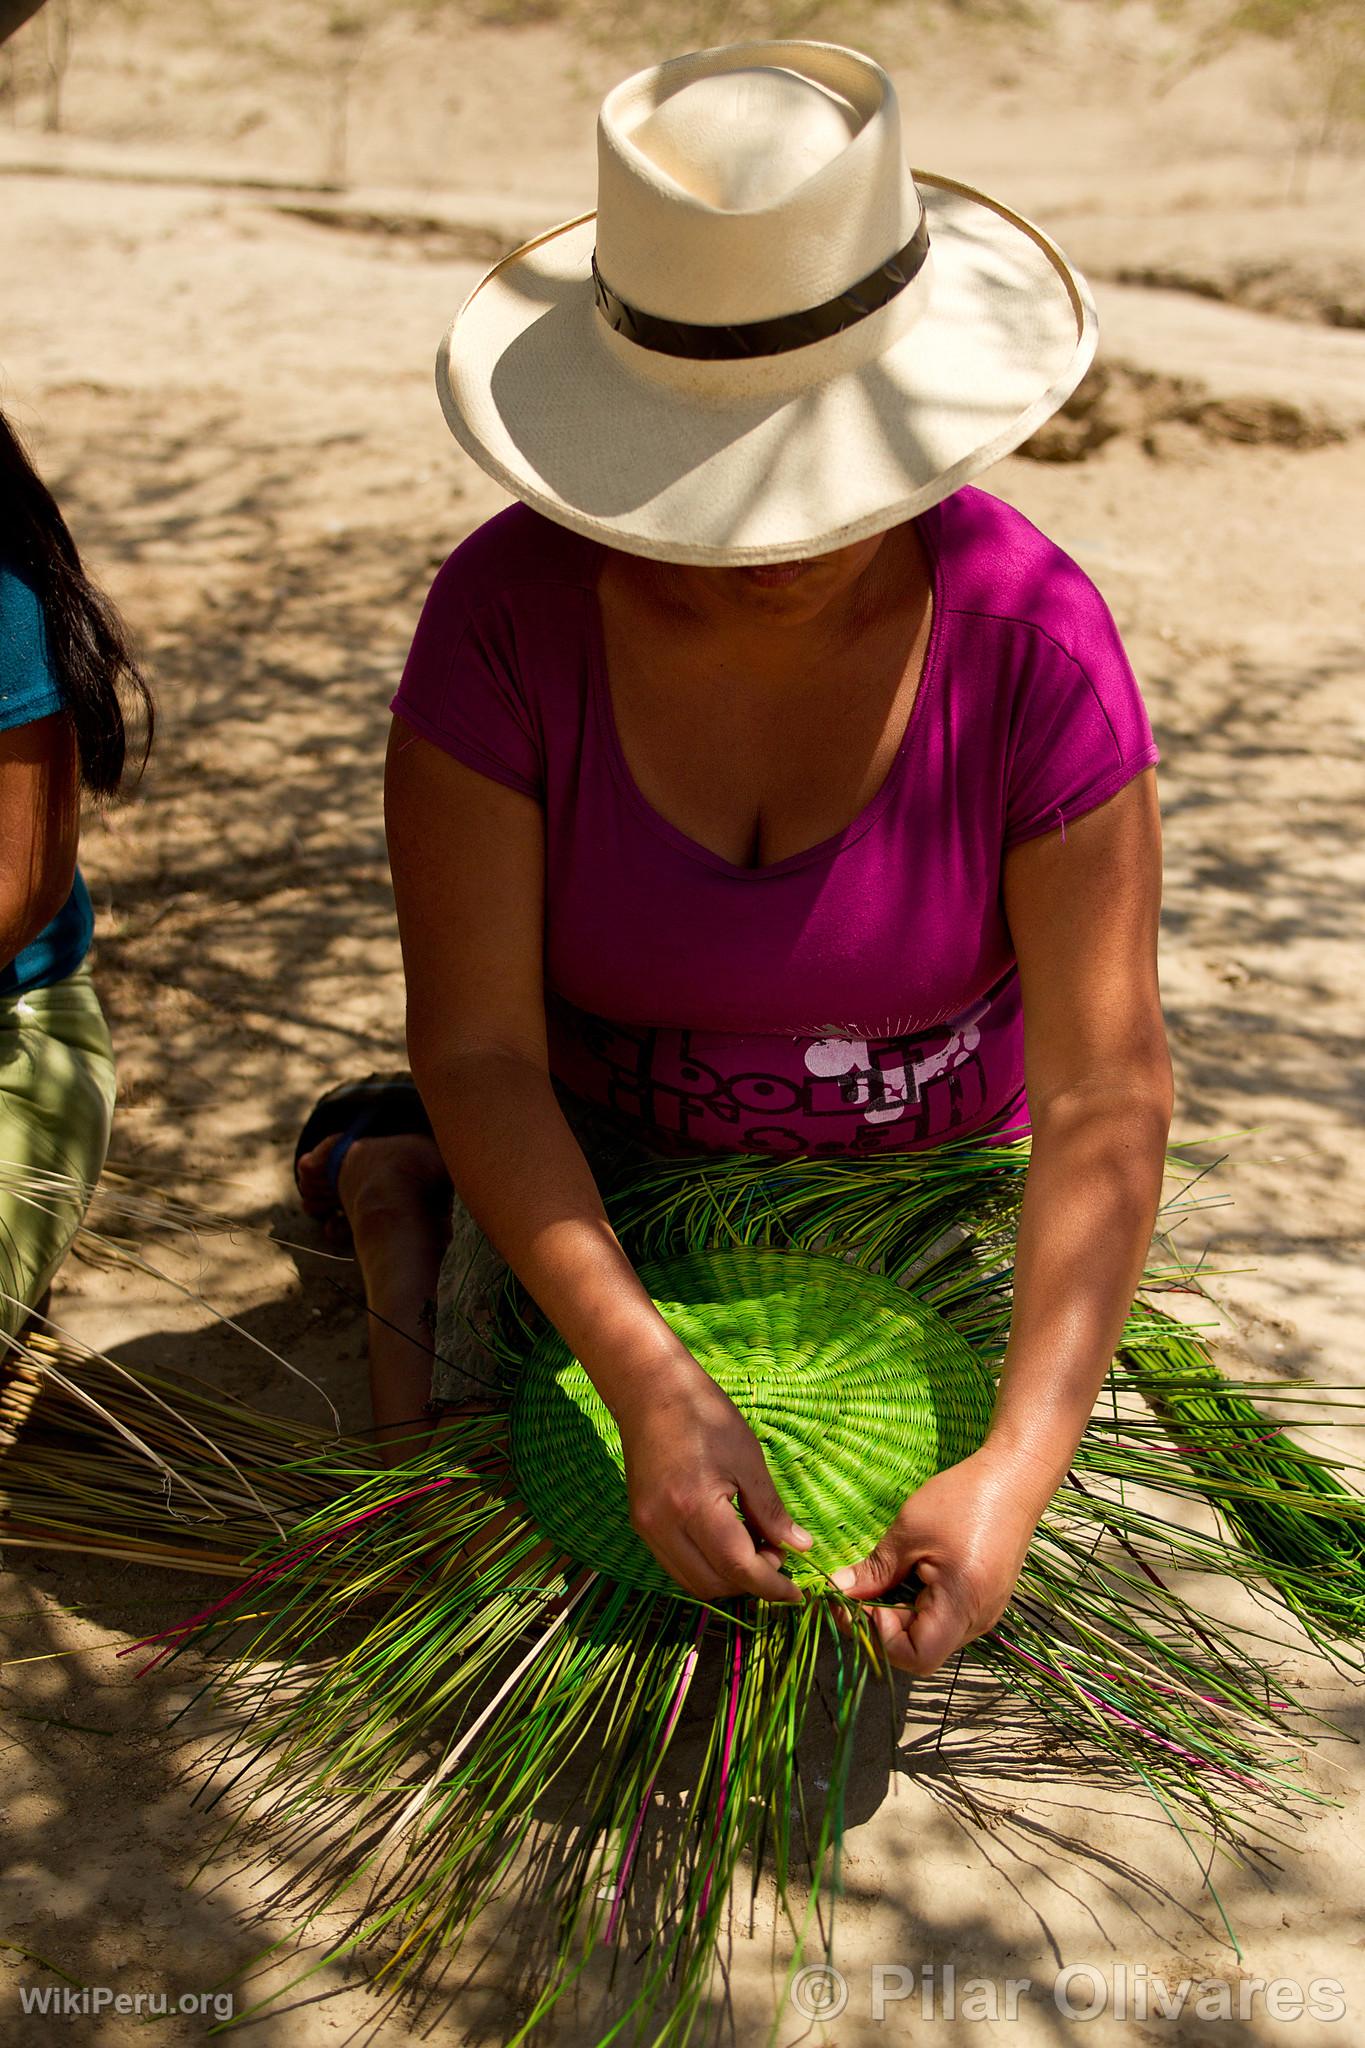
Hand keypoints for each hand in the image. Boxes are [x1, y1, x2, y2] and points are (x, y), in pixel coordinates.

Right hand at [616, 1361, 811, 1604]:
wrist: (650, 1389)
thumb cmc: (704, 1413)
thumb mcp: (748, 1459)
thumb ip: (771, 1510)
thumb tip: (799, 1547)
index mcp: (694, 1506)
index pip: (737, 1567)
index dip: (771, 1586)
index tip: (797, 1592)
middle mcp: (663, 1525)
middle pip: (712, 1584)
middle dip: (750, 1582)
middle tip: (777, 1556)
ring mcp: (647, 1527)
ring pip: (691, 1581)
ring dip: (726, 1578)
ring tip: (754, 1548)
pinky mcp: (641, 1523)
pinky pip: (675, 1564)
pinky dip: (705, 1565)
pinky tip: (726, 1541)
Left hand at [829, 1443, 1049, 1673]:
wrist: (1014, 1478)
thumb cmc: (963, 1499)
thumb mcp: (910, 1531)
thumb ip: (876, 1570)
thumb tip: (840, 1591)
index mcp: (962, 1605)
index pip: (917, 1658)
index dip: (883, 1639)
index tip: (867, 1602)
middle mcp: (979, 1620)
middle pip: (923, 1649)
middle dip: (885, 1625)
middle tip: (859, 1590)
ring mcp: (986, 1611)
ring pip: (933, 1634)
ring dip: (902, 1615)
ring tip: (884, 1579)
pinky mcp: (985, 1599)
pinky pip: (946, 1617)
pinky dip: (920, 1605)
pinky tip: (910, 1574)